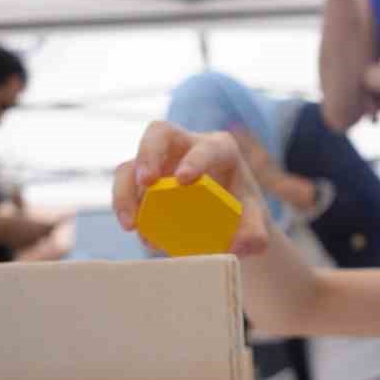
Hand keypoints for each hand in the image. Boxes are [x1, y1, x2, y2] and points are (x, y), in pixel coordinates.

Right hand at [111, 121, 271, 255]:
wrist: (225, 218)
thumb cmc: (241, 211)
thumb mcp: (255, 220)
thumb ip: (255, 233)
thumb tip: (237, 246)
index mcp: (219, 149)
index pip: (206, 147)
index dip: (195, 160)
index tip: (184, 180)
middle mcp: (185, 147)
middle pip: (159, 133)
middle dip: (149, 154)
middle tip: (146, 182)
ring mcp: (160, 162)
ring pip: (131, 164)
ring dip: (125, 190)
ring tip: (132, 223)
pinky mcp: (142, 182)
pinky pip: (125, 188)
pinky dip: (124, 208)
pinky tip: (134, 228)